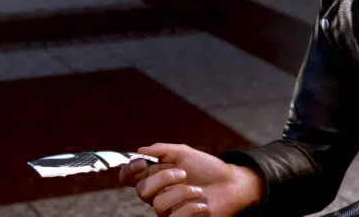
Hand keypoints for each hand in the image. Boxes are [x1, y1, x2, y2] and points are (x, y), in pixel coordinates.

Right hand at [118, 143, 263, 216]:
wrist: (230, 183)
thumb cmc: (207, 168)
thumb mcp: (185, 153)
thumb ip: (162, 150)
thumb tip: (140, 150)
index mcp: (156, 176)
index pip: (130, 177)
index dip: (128, 171)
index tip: (141, 163)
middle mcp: (158, 193)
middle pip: (142, 191)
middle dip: (162, 179)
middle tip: (182, 173)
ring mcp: (169, 209)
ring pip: (158, 205)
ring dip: (180, 193)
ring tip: (198, 190)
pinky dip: (189, 209)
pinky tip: (202, 204)